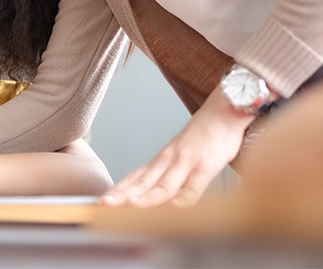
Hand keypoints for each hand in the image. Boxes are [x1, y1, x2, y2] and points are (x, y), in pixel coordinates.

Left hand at [100, 88, 253, 206]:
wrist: (222, 112)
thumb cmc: (203, 137)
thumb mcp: (180, 156)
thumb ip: (168, 175)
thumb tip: (156, 195)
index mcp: (160, 161)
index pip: (133, 178)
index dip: (117, 191)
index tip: (100, 202)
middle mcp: (167, 161)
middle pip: (140, 182)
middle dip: (120, 195)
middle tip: (101, 205)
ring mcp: (185, 163)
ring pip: (162, 186)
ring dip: (144, 198)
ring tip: (128, 206)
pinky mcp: (205, 166)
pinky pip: (193, 187)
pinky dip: (182, 199)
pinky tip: (173, 209)